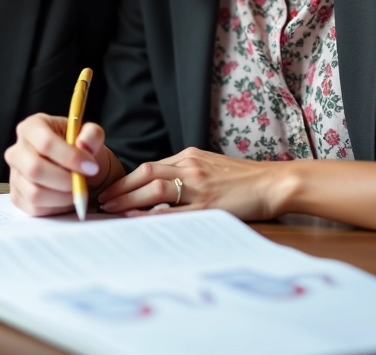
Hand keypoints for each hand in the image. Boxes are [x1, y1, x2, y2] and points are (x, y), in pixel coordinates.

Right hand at [5, 113, 123, 215]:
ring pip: (34, 193)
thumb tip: (83, 144)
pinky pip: (34, 208)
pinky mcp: (16, 196)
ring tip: (76, 190)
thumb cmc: (81, 150)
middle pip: (34, 169)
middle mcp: (17, 150)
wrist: (77, 170)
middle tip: (83, 182)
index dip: (70, 157)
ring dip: (62, 196)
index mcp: (33, 127)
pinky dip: (55, 207)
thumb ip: (92, 135)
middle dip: (64, 180)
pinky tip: (65, 197)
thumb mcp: (91, 136)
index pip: (45, 142)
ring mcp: (14, 174)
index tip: (91, 167)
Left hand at [99, 147, 293, 220]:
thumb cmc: (242, 178)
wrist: (273, 183)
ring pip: (155, 188)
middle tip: (102, 201)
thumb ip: (184, 171)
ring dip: (129, 199)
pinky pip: (176, 210)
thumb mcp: (209, 166)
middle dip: (120, 189)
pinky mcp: (210, 205)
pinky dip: (154, 214)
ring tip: (112, 210)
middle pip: (145, 174)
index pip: (148, 166)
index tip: (110, 190)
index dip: (125, 179)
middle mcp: (191, 167)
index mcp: (189, 156)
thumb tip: (157, 185)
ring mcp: (199, 186)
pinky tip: (139, 218)